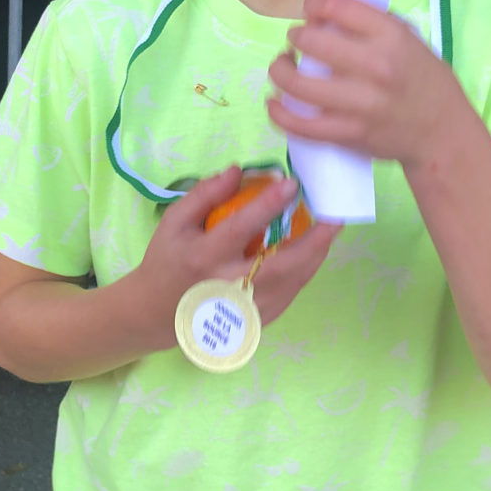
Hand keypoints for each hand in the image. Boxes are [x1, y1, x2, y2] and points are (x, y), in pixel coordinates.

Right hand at [133, 166, 340, 342]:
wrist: (156, 314)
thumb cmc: (166, 262)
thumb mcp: (174, 223)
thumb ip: (204, 195)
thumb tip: (237, 170)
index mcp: (203, 257)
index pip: (241, 227)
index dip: (268, 205)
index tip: (292, 183)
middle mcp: (227, 286)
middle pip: (281, 264)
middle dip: (314, 240)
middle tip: (334, 216)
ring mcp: (245, 308)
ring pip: (292, 281)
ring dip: (316, 254)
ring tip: (330, 229)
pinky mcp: (256, 320)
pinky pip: (290, 293)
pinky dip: (305, 270)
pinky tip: (313, 252)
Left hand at [266, 0, 470, 175]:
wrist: (441, 132)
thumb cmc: (424, 81)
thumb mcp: (410, 40)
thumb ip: (372, 25)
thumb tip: (325, 11)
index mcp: (392, 37)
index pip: (338, 7)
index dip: (315, 2)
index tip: (311, 8)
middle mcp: (376, 67)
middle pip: (312, 41)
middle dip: (296, 36)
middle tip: (297, 40)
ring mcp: (361, 103)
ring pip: (298, 83)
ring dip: (280, 70)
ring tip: (282, 67)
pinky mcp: (349, 133)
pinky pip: (301, 124)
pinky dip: (280, 113)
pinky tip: (275, 102)